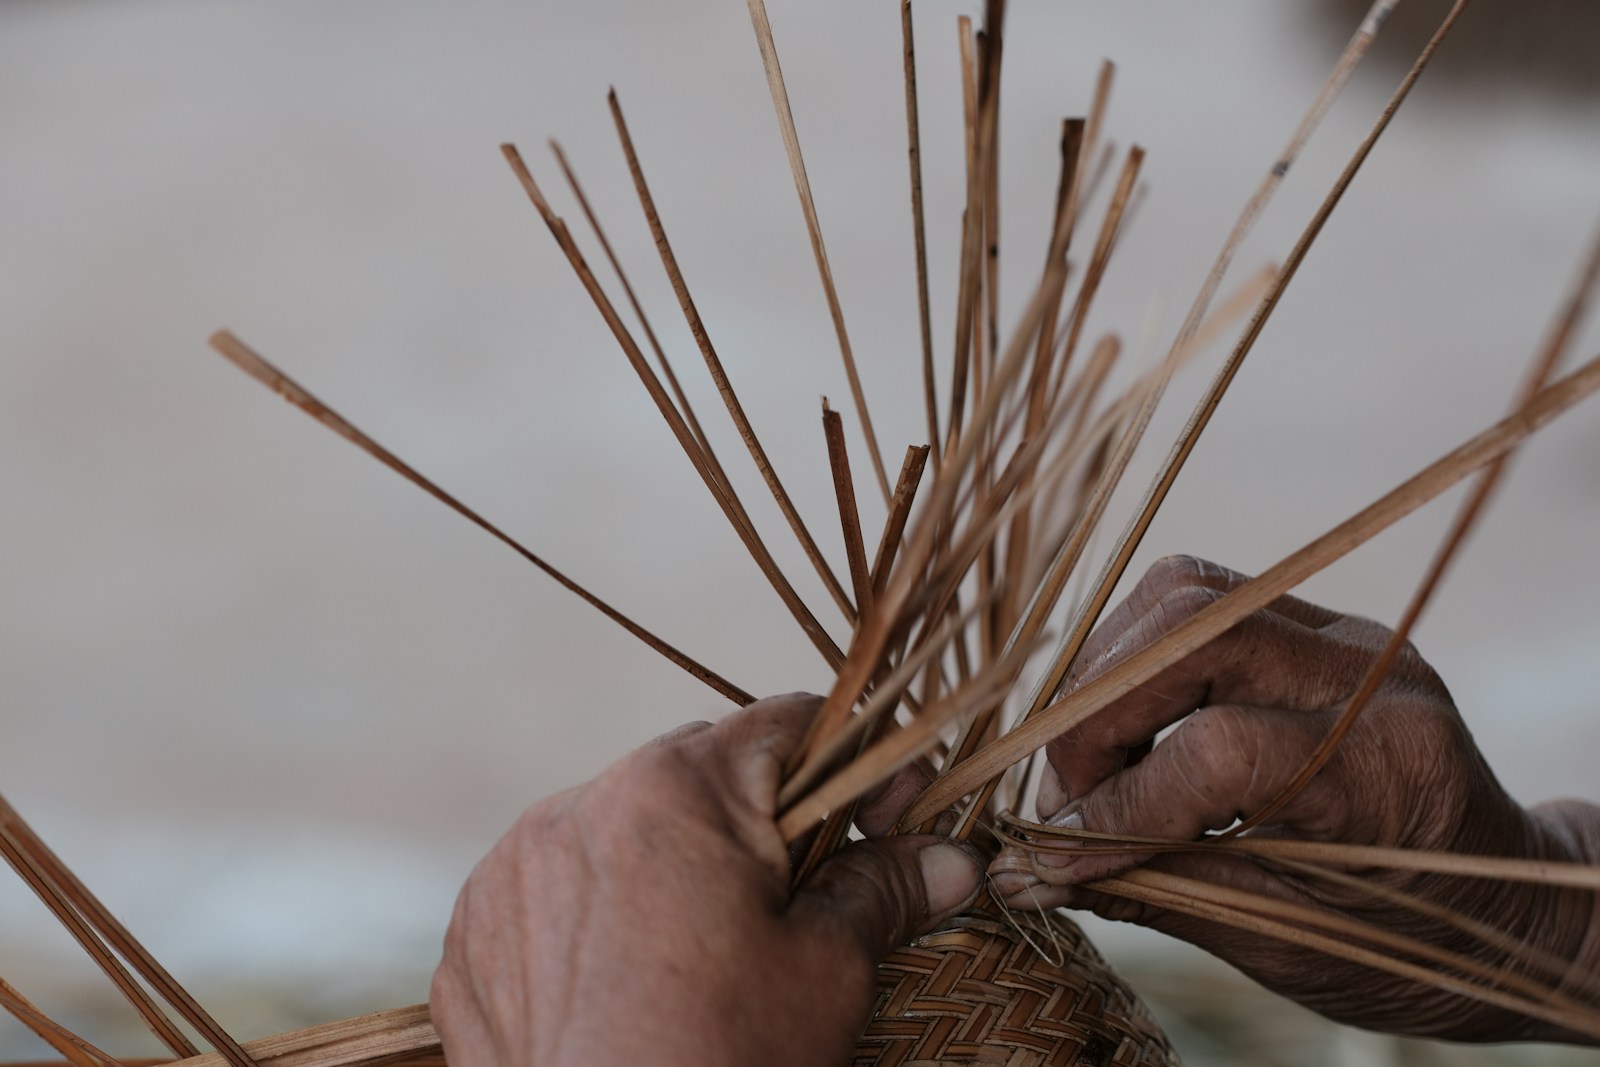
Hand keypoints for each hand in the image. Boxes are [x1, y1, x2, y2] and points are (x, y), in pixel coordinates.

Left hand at [429, 693, 983, 1066]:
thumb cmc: (722, 1061)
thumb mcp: (827, 972)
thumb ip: (882, 889)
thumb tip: (950, 860)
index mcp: (674, 789)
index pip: (785, 725)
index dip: (854, 765)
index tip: (890, 818)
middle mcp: (578, 806)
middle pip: (699, 775)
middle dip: (758, 820)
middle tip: (804, 895)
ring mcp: (513, 870)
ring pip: (620, 830)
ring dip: (671, 865)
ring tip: (704, 952)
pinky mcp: (473, 933)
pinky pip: (551, 892)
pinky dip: (595, 917)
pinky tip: (629, 981)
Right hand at [989, 555, 1598, 1042]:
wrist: (1508, 903)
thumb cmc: (1404, 946)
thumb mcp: (1280, 941)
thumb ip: (1153, 889)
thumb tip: (1029, 871)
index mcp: (1384, 771)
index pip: (1217, 749)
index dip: (1119, 803)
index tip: (1061, 854)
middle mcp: (1371, 677)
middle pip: (1190, 629)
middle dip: (1094, 713)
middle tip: (1066, 793)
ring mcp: (1348, 636)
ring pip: (1186, 593)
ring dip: (1106, 671)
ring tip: (1090, 757)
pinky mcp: (1321, 625)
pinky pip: (1203, 598)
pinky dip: (1138, 654)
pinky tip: (1129, 722)